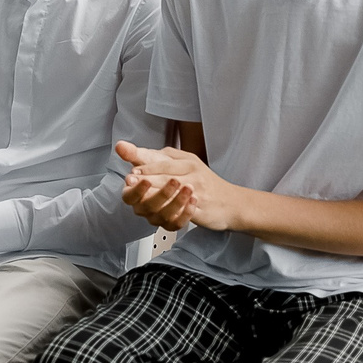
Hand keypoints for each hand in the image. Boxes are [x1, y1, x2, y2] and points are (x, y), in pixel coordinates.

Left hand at [117, 139, 238, 232]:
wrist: (233, 203)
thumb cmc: (204, 182)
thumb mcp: (185, 164)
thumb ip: (160, 158)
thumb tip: (133, 150)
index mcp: (187, 161)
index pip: (163, 161)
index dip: (145, 165)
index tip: (130, 170)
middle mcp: (194, 172)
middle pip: (166, 175)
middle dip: (147, 178)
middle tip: (129, 181)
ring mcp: (199, 190)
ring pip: (176, 191)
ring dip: (157, 193)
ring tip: (142, 194)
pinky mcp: (202, 207)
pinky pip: (187, 209)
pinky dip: (175, 210)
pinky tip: (163, 212)